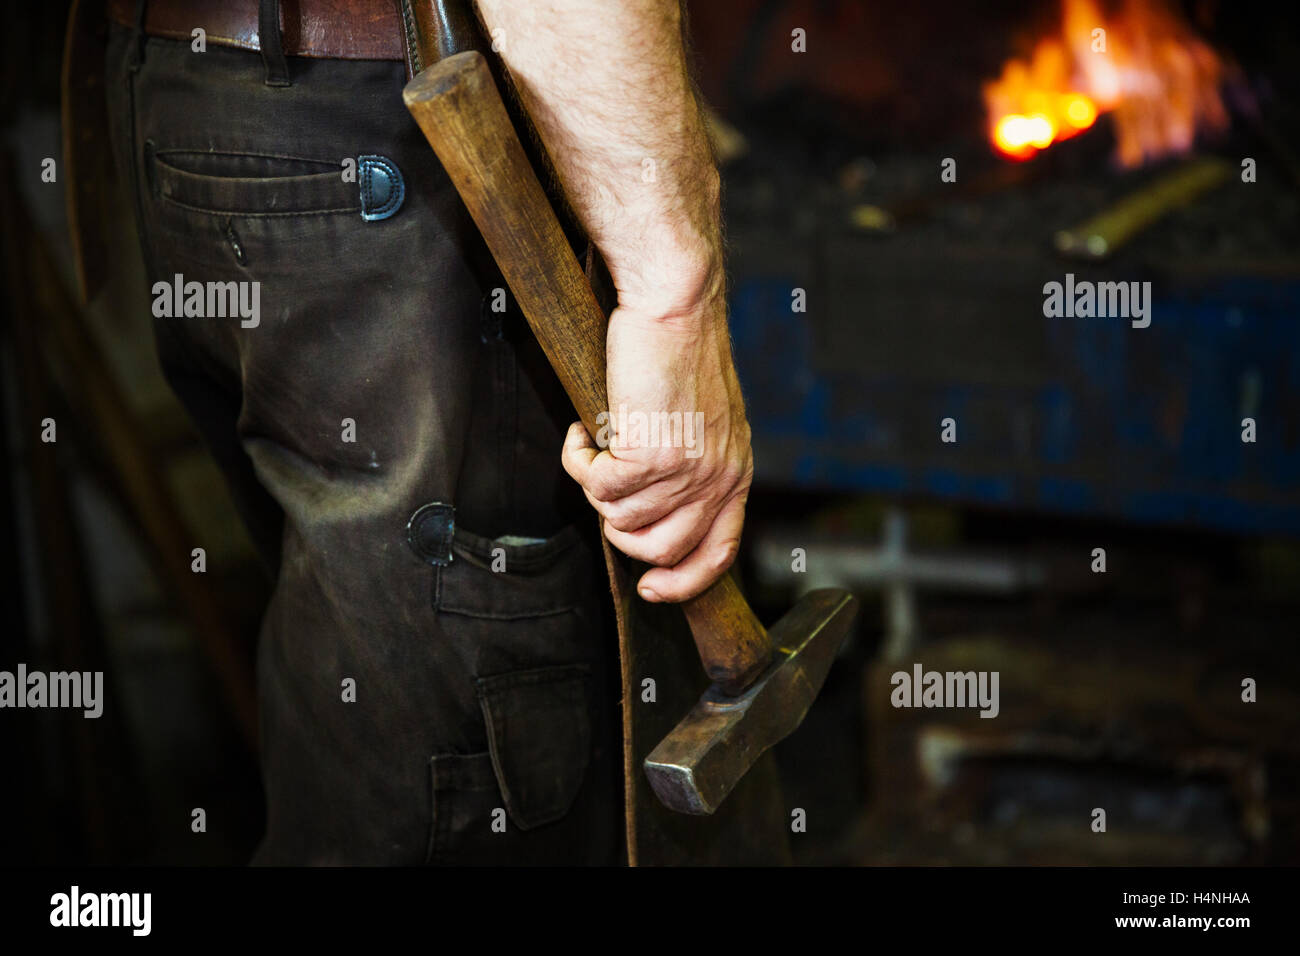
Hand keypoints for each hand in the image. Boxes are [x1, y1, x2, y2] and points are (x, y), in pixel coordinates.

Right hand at [561, 286, 752, 603]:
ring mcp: (687, 469)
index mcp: (735, 472)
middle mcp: (718, 477)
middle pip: (661, 549)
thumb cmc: (682, 350)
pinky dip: (577, 459)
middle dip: (621, 531)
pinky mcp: (651, 452)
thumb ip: (694, 464)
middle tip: (605, 490)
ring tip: (595, 445)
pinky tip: (582, 430)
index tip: (651, 588)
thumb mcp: (707, 419)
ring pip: (620, 518)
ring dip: (595, 486)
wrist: (676, 302)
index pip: (719, 552)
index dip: (683, 582)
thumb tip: (655, 505)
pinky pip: (596, 485)